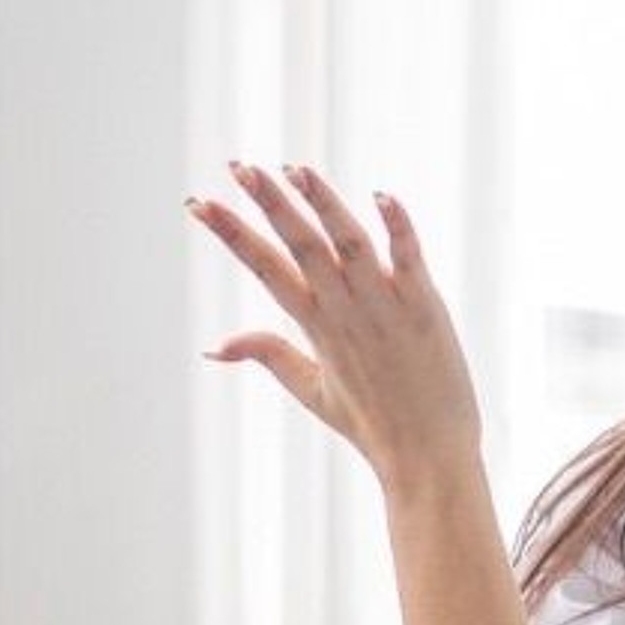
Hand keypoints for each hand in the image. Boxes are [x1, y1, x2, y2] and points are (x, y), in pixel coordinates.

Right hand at [188, 162, 484, 493]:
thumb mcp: (310, 388)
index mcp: (312, 325)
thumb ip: (265, 354)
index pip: (263, 267)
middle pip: (298, 246)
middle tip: (237, 167)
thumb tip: (213, 346)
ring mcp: (383, 306)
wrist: (426, 457)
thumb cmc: (370, 422)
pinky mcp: (425, 307)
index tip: (198, 204)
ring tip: (294, 169)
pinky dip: (396, 227)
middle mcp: (343, 311)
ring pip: (347, 243)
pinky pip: (407, 258)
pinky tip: (381, 195)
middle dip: (267, 204)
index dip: (230, 233)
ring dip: (322, 205)